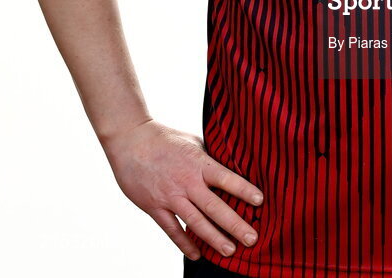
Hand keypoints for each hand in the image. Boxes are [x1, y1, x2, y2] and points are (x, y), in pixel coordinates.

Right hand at [100, 118, 263, 260]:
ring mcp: (170, 196)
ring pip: (196, 223)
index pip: (227, 178)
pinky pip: (172, 230)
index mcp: (199, 162)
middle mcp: (187, 182)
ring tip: (230, 251)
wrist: (130, 140)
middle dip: (235, 225)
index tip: (260, 202)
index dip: (244, 190)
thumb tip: (229, 165)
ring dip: (214, 239)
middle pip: (215, 207)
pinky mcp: (155, 207)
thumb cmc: (164, 138)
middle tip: (252, 239)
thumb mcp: (193, 141)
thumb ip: (209, 157)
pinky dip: (184, 243)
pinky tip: (197, 254)